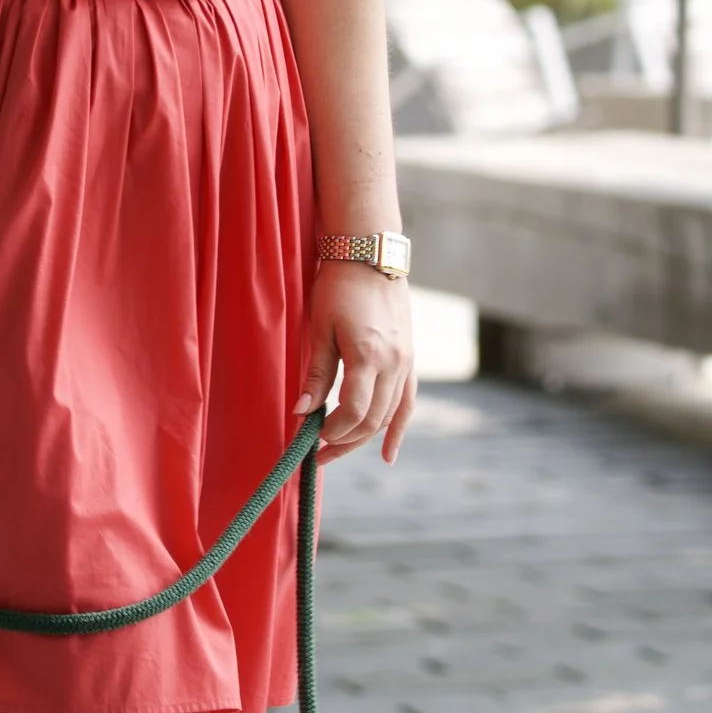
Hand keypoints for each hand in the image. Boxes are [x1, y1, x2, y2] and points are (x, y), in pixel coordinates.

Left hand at [299, 264, 414, 464]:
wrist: (371, 256)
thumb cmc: (339, 287)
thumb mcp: (319, 328)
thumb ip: (316, 374)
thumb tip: (301, 413)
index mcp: (368, 355)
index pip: (353, 412)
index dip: (331, 431)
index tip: (310, 437)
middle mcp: (394, 363)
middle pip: (372, 420)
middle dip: (343, 442)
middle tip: (316, 455)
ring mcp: (406, 362)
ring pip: (389, 415)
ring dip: (363, 438)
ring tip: (336, 450)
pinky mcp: (410, 358)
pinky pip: (408, 402)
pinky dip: (398, 429)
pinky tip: (387, 454)